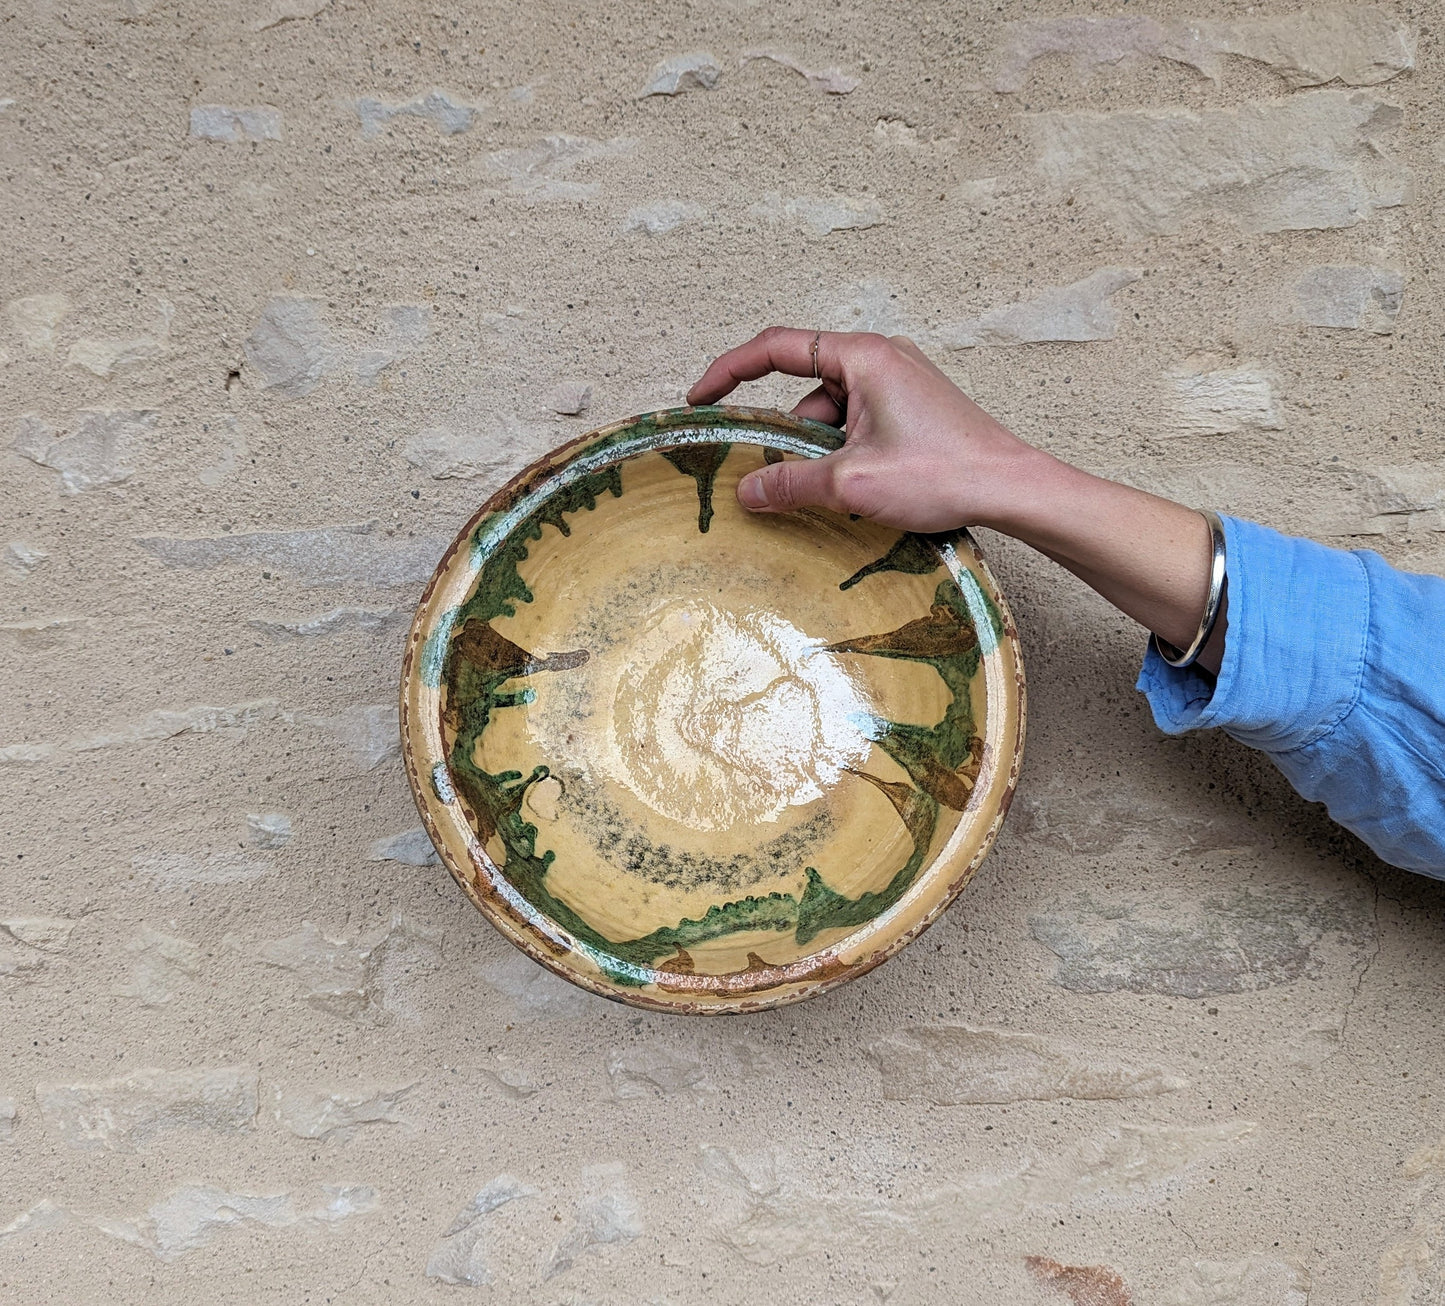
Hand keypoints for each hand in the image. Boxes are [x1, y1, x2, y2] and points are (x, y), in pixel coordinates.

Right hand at [686, 327, 1044, 533]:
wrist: (1014, 490)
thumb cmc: (945, 473)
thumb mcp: (852, 484)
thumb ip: (790, 484)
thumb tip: (746, 493)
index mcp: (863, 357)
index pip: (776, 349)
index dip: (729, 371)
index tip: (700, 399)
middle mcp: (881, 359)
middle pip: (806, 391)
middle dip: (790, 437)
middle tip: (778, 478)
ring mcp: (899, 385)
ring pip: (832, 417)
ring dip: (823, 454)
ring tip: (842, 495)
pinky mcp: (912, 411)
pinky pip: (858, 427)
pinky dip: (847, 457)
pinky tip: (861, 492)